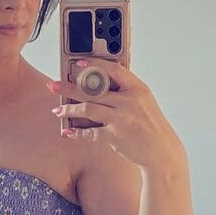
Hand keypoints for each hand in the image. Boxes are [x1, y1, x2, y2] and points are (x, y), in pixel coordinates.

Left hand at [47, 58, 184, 170]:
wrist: (161, 151)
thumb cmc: (150, 126)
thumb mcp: (143, 102)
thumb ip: (126, 92)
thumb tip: (101, 84)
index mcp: (138, 88)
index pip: (113, 70)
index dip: (94, 64)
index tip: (78, 63)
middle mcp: (129, 101)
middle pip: (93, 90)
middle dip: (69, 87)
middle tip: (54, 85)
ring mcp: (122, 119)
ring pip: (88, 109)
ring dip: (69, 109)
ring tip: (58, 110)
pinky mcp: (115, 136)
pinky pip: (90, 133)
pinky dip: (77, 133)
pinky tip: (67, 131)